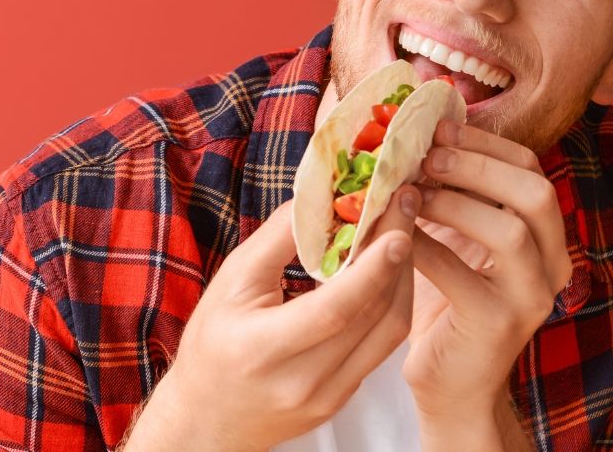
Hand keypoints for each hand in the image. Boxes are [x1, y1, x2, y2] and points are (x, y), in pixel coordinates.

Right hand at [123, 184, 422, 451]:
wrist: (208, 419)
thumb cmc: (212, 343)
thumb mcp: (231, 282)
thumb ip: (278, 237)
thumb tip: (322, 194)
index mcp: (264, 350)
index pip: (335, 309)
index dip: (373, 267)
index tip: (396, 225)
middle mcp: (303, 381)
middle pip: (373, 315)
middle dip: (397, 256)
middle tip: (404, 207)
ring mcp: (329, 396)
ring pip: (389, 331)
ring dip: (402, 277)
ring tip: (400, 232)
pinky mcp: (344, 398)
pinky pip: (381, 346)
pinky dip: (389, 303)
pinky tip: (386, 272)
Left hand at [403, 120, 572, 425]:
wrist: (451, 384)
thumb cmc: (447, 302)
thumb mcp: (456, 239)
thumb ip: (453, 194)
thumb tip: (419, 131)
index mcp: (547, 237)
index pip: (532, 170)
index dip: (485, 144)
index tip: (438, 128)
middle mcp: (553, 265)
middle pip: (535, 192)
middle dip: (477, 166)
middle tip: (425, 157)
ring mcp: (531, 298)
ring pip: (507, 231)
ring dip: (451, 203)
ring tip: (407, 193)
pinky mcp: (498, 326)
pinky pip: (461, 274)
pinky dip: (422, 246)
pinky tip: (393, 236)